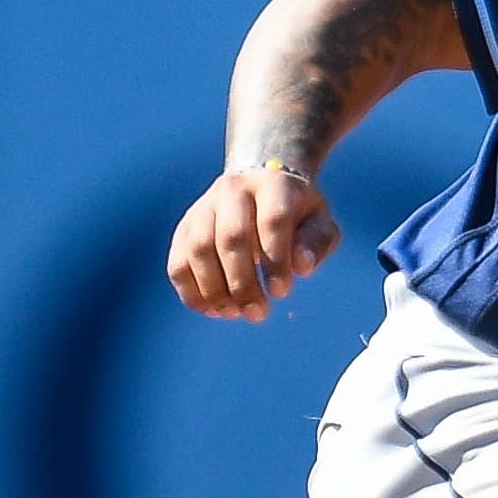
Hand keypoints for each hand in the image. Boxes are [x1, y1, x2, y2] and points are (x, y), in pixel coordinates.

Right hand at [168, 164, 340, 322]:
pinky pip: (178, 262)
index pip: (272, 221)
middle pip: (231, 238)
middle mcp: (233, 190)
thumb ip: (316, 243)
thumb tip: (301, 267)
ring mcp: (204, 208)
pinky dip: (191, 291)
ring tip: (234, 314)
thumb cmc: (298, 213)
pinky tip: (212, 310)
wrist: (261, 186)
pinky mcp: (184, 228)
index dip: (276, 260)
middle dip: (243, 282)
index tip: (282, 293)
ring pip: (199, 250)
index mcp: (273, 184)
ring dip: (215, 290)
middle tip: (258, 313)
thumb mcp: (319, 222)